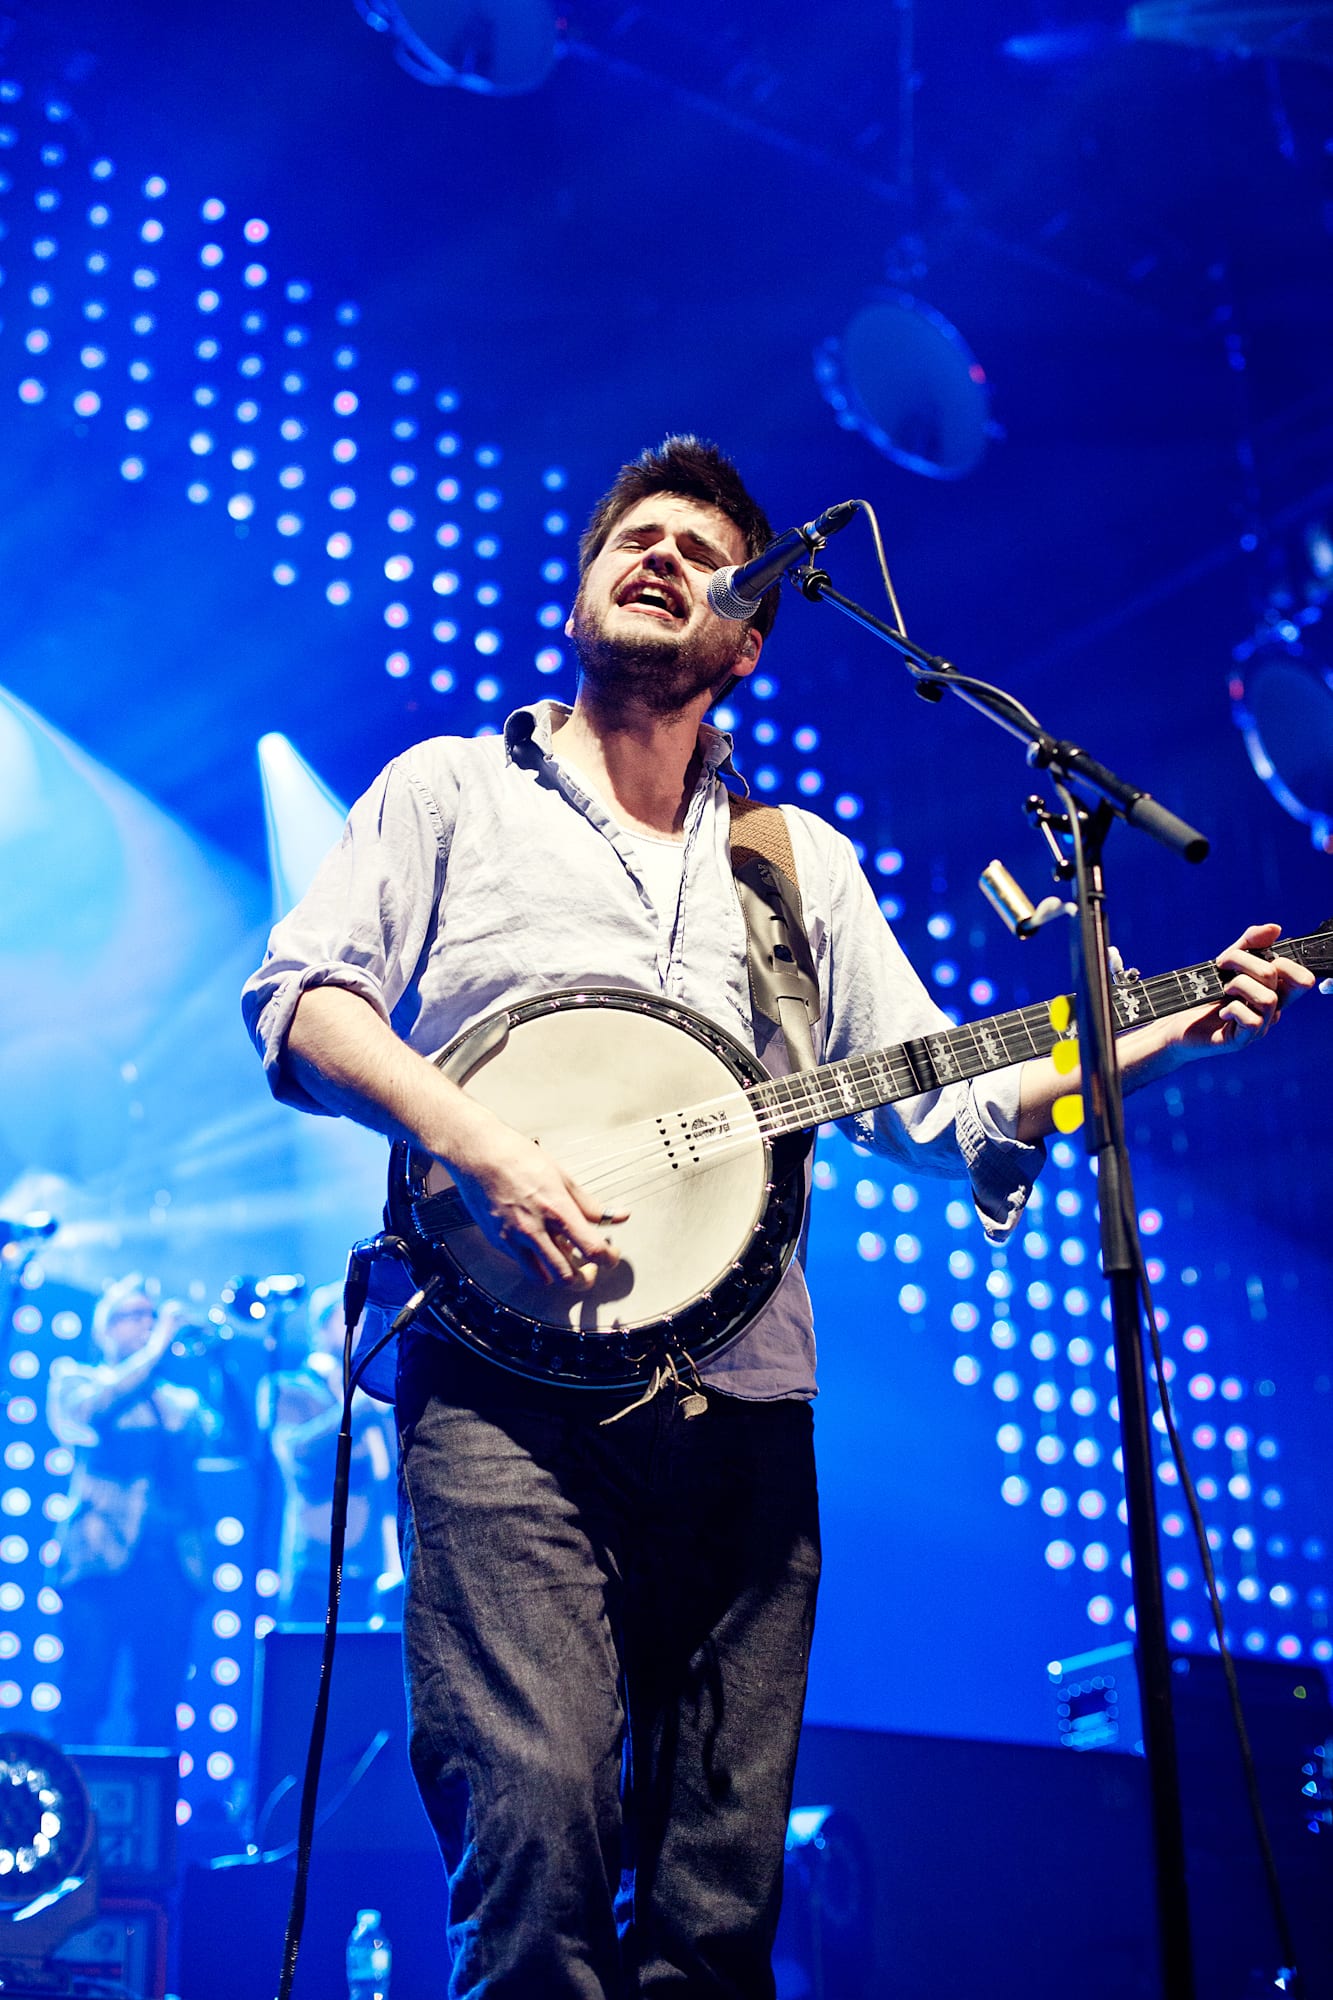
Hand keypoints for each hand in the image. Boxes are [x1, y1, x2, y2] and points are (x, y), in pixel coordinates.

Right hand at [445, 1106, 625, 1286]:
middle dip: (585, 1278)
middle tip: (590, 1267)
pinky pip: (523, 1264)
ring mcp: (514, 1239)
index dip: (608, 1259)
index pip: (592, 1248)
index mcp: (556, 1210)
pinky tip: (542, 1245)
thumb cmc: (517, 1158)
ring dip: (558, 1275)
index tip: (610, 1256)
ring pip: (543, 1279)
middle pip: (568, 1276)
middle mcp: (535, 1229)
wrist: (479, 1154)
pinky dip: (537, 1262)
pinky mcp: (498, 1242)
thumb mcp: (562, 1177)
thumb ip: (590, 1204)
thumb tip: (617, 1216)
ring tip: (566, 1259)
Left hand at [1178, 921, 1314, 1056]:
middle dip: (1245, 963)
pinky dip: (1233, 1009)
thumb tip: (1275, 928)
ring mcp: (1259, 1028)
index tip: (1251, 957)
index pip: (1302, 978)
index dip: (1283, 961)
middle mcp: (1271, 1011)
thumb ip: (1250, 944)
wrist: (1177, 1023)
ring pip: (1268, 999)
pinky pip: (1252, 1021)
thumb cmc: (1206, 993)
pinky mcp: (1241, 1041)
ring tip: (1223, 990)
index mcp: (1275, 992)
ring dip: (1239, 985)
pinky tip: (1221, 1011)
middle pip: (1276, 978)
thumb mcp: (1228, 962)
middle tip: (1224, 967)